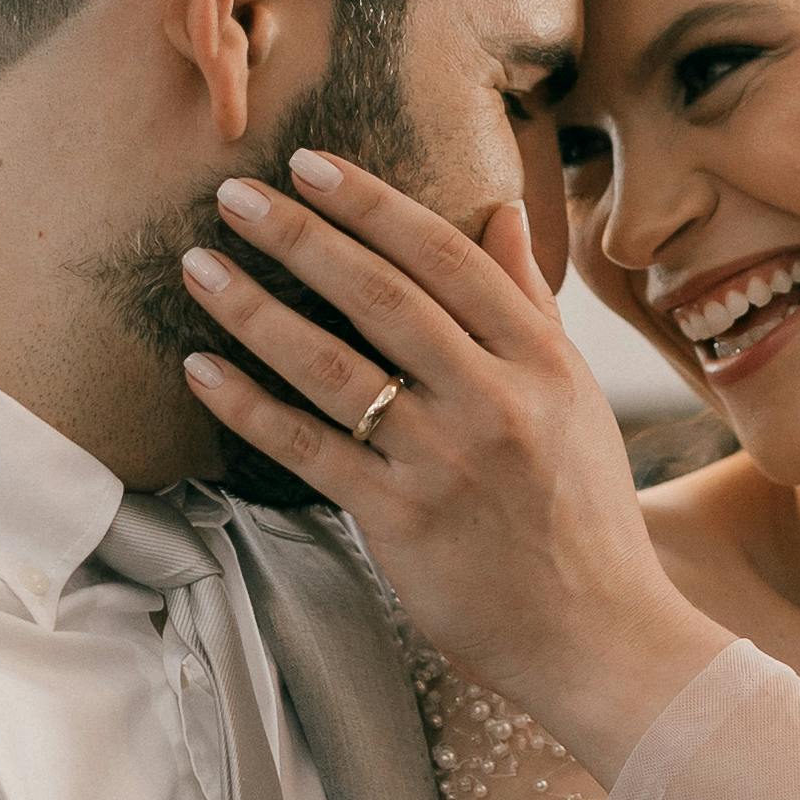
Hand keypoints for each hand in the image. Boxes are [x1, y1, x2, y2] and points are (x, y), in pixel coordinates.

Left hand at [180, 151, 717, 775]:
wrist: (600, 635)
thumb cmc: (583, 513)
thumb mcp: (575, 396)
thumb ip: (530, 303)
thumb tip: (501, 209)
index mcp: (541, 359)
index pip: (445, 256)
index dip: (372, 204)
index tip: (309, 164)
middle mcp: (495, 399)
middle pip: (382, 296)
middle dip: (300, 236)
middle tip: (234, 195)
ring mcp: (446, 461)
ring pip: (333, 367)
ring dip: (255, 310)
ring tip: (199, 267)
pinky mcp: (401, 520)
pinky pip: (309, 449)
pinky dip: (249, 406)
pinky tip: (202, 369)